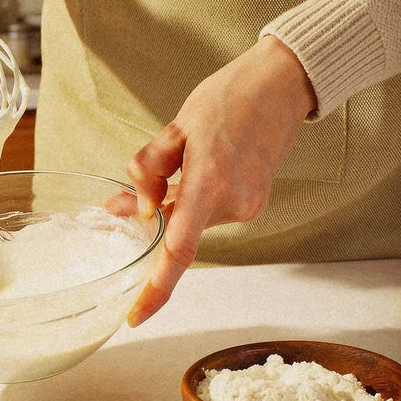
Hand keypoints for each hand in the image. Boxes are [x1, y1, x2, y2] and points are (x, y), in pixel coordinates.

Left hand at [126, 35, 317, 326]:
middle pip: (178, 231)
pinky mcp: (254, 204)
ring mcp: (248, 206)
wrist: (281, 85)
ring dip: (173, 208)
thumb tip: (136, 211)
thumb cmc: (228, 98)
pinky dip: (193, 203)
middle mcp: (234, 202)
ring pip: (192, 222)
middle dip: (149, 223)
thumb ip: (149, 173)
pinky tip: (194, 172)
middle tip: (119, 204)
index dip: (156, 289)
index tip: (136, 315)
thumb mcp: (174, 129)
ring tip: (172, 165)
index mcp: (210, 181)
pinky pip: (210, 214)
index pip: (178, 249)